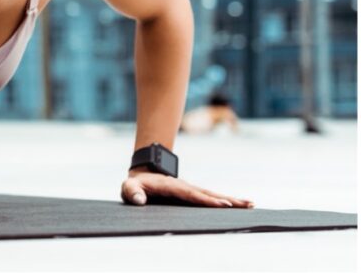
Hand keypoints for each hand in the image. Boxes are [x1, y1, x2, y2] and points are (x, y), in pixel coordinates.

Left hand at [122, 168, 254, 207]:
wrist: (142, 175)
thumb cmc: (135, 185)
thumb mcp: (129, 188)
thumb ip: (132, 193)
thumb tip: (140, 201)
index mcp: (171, 187)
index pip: (191, 194)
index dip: (206, 199)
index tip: (222, 204)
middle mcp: (185, 186)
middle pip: (208, 193)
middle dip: (226, 199)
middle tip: (244, 204)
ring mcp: (190, 189)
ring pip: (213, 194)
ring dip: (231, 199)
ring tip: (251, 204)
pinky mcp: (193, 193)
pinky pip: (211, 197)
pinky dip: (226, 200)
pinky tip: (240, 204)